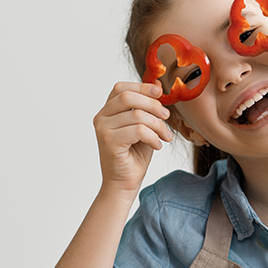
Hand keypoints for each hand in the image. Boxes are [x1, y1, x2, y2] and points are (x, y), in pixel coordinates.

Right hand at [94, 81, 174, 196]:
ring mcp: (103, 130)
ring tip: (165, 136)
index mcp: (107, 111)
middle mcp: (101, 118)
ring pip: (137, 115)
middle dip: (152, 105)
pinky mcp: (109, 142)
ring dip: (158, 125)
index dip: (142, 87)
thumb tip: (157, 84)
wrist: (124, 183)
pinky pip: (138, 131)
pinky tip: (157, 145)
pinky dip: (153, 137)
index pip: (121, 88)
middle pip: (128, 97)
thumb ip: (147, 107)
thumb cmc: (134, 155)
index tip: (160, 93)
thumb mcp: (144, 126)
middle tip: (166, 116)